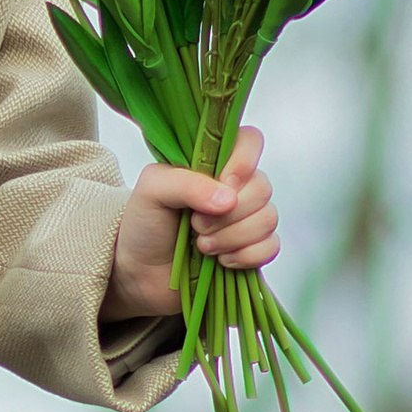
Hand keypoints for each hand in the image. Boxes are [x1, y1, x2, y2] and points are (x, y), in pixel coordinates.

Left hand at [104, 128, 277, 320]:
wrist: (140, 270)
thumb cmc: (145, 222)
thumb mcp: (153, 190)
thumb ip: (186, 183)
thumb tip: (228, 199)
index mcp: (215, 163)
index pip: (251, 141)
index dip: (243, 162)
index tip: (222, 184)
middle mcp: (237, 187)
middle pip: (263, 188)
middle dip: (228, 214)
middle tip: (195, 224)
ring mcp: (247, 218)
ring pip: (268, 219)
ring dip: (232, 237)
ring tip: (201, 246)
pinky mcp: (252, 248)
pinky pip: (271, 247)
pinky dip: (246, 256)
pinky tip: (221, 261)